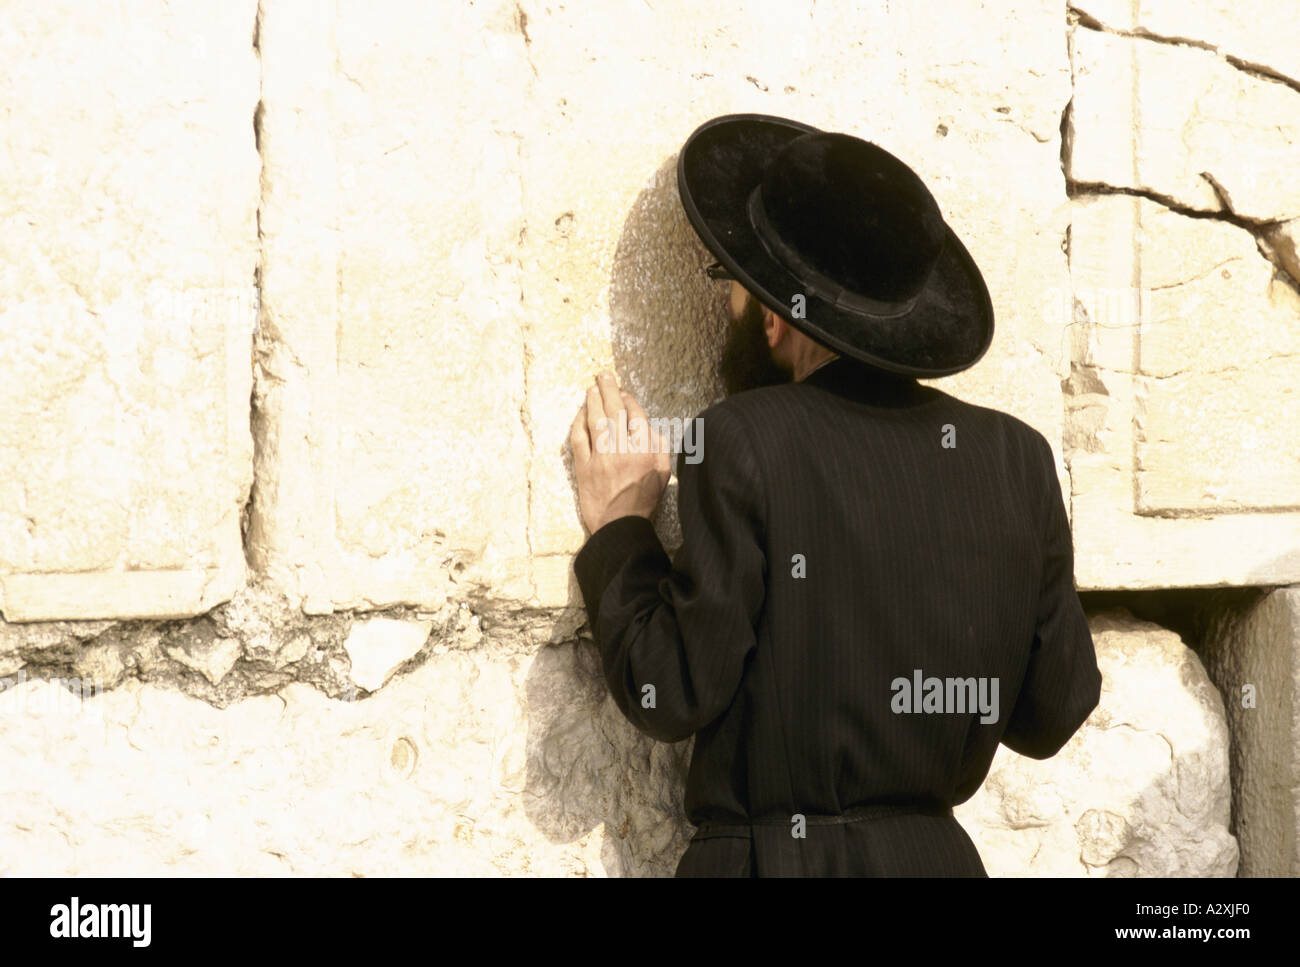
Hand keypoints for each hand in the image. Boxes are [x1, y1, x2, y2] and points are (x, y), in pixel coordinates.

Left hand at [569, 371, 671, 533]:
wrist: (619, 526)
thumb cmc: (643, 502)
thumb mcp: (664, 475)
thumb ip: (660, 448)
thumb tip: (650, 429)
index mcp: (645, 452)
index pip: (636, 416)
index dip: (629, 401)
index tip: (624, 393)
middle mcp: (622, 451)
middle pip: (614, 411)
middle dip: (609, 389)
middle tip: (604, 376)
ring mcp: (601, 458)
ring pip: (595, 421)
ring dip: (592, 401)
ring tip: (592, 388)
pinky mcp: (583, 467)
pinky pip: (579, 438)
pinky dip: (579, 423)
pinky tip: (581, 413)